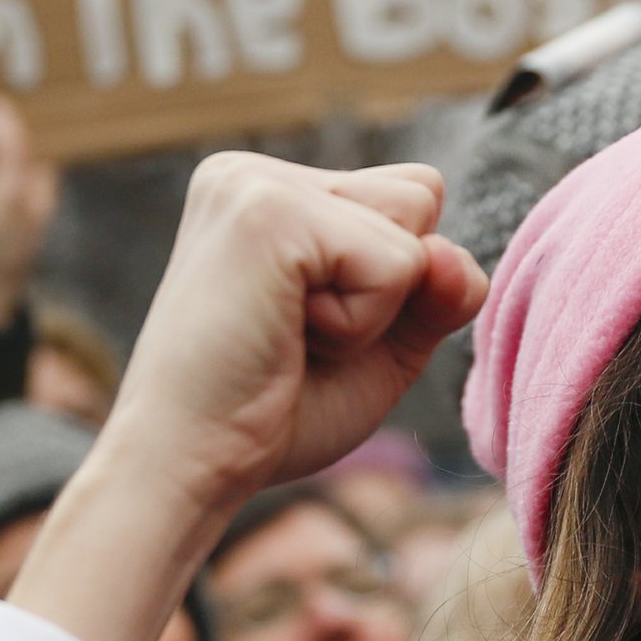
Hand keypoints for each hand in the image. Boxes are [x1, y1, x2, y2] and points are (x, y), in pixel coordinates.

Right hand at [10, 154, 483, 640]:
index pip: (407, 199)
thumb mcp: (379, 346)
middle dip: (390, 285)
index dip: (392, 282)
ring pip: (416, 219)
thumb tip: (452, 256)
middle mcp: (252, 172)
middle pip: (420, 195)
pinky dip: (363, 326)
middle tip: (298, 337)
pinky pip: (398, 262)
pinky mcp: (268, 212)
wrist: (187, 469)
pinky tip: (287, 338)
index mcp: (266, 190)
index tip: (303, 330)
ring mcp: (255, 184)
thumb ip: (436, 292)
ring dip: (375, 307)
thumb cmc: (268, 416)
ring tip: (291, 335)